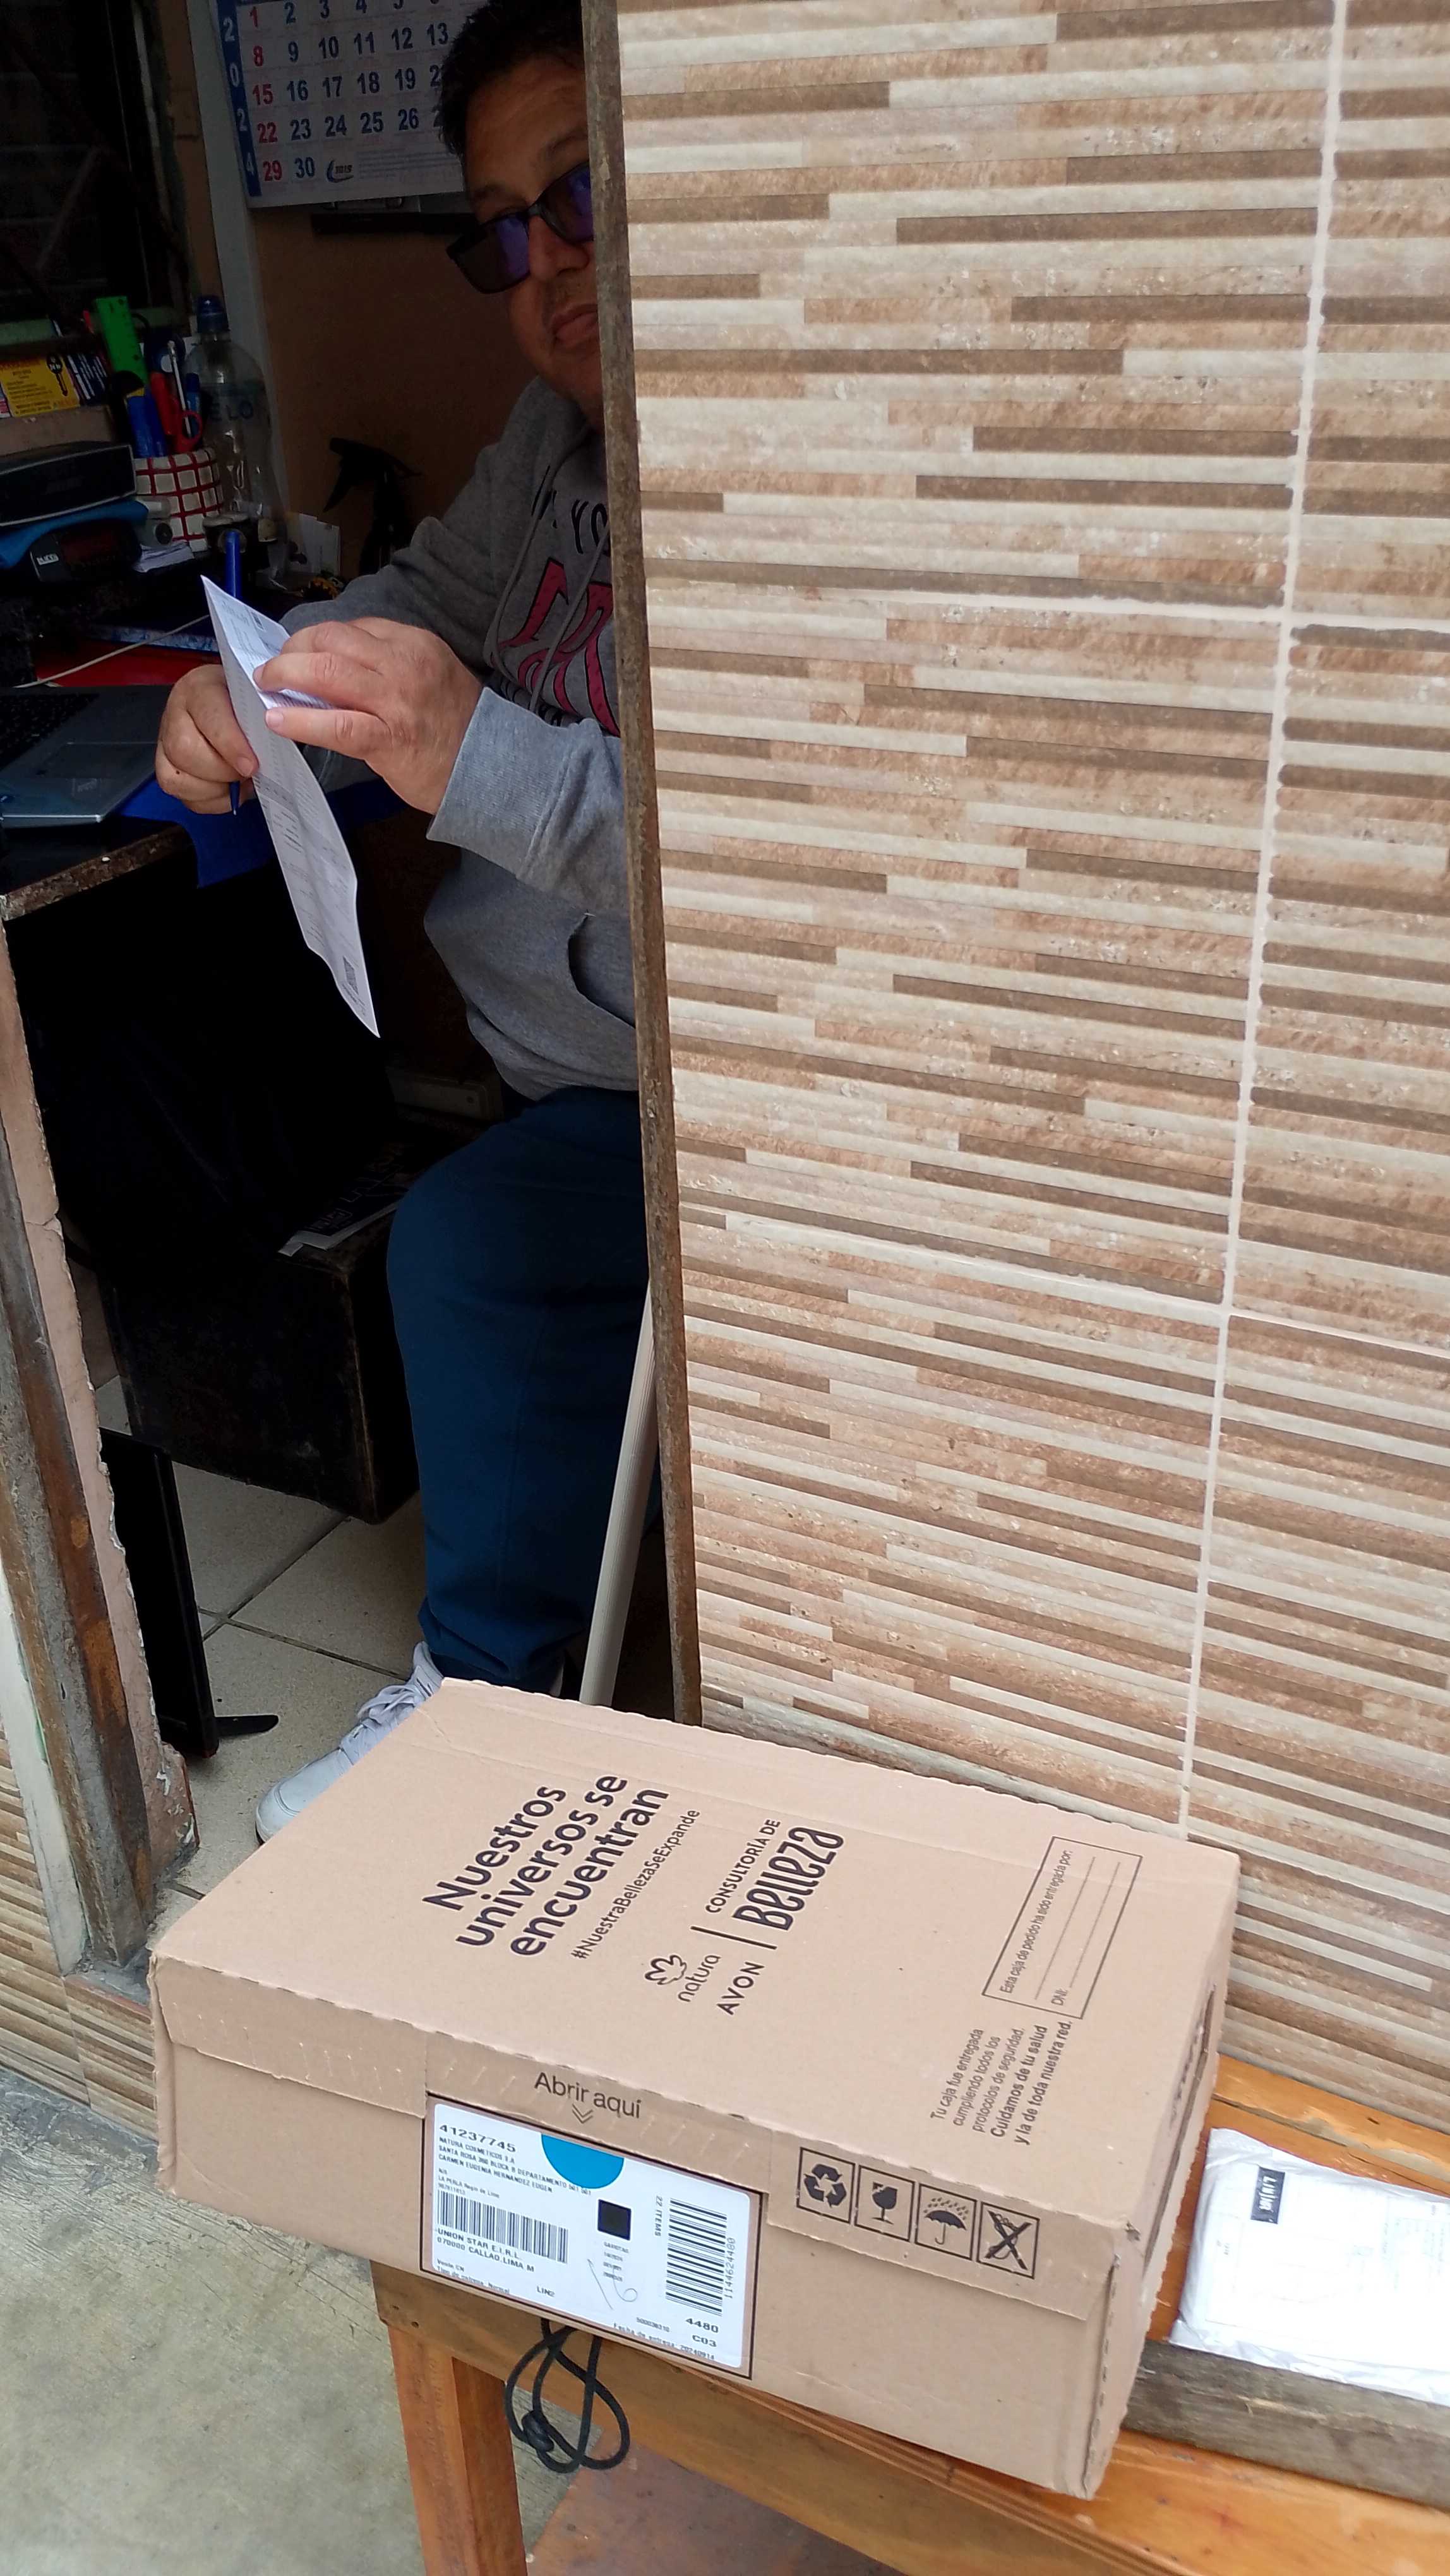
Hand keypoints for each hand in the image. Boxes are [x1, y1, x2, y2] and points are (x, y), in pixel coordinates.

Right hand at [155, 663, 256, 814]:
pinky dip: (211, 800)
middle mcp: (176, 714)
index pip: (209, 717)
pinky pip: (182, 795)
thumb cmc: (241, 700)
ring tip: (239, 781)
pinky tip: (228, 789)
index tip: (251, 765)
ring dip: (215, 789)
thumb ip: (261, 718)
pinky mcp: (166, 769)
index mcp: (199, 689)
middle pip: (184, 751)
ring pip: (177, 778)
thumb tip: (274, 747)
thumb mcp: (254, 696)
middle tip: (248, 773)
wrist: (226, 700)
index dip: (230, 745)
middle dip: (222, 771)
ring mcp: (165, 743)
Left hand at [255, 619, 482, 814]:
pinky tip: (278, 721)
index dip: (315, 638)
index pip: (351, 628)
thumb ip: (386, 663)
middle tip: (274, 668)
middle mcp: (404, 664)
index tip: (299, 652)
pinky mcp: (388, 739)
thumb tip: (330, 664)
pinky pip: (336, 725)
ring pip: (327, 672)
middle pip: (331, 640)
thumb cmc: (454, 725)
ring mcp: (396, 701)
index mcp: (414, 643)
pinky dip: (301, 721)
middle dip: (294, 650)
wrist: (489, 768)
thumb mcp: (428, 673)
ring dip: (286, 675)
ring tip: (267, 685)